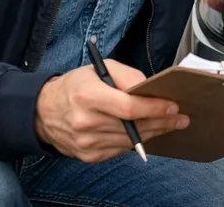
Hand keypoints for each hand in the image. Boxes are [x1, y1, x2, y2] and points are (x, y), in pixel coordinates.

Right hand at [35, 59, 189, 162]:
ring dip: (153, 133)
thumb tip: (149, 88)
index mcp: (87, 97)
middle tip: (181, 118)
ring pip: (130, 140)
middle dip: (162, 122)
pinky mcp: (88, 156)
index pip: (129, 108)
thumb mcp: (99, 68)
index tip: (173, 106)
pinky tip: (148, 132)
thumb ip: (126, 74)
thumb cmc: (74, 87)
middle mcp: (85, 122)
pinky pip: (120, 149)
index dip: (154, 108)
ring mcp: (87, 143)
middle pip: (133, 126)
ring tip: (171, 125)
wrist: (42, 113)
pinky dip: (136, 141)